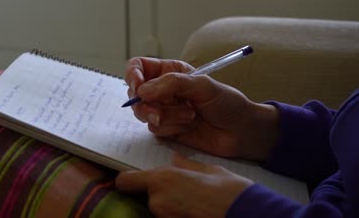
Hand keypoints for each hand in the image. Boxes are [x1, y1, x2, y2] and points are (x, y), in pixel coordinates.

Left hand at [115, 154, 252, 217]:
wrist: (247, 215)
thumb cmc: (230, 191)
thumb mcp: (209, 170)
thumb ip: (187, 166)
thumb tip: (175, 161)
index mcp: (162, 179)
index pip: (125, 181)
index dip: (128, 180)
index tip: (135, 181)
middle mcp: (157, 200)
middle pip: (147, 196)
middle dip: (160, 194)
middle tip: (182, 192)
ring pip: (160, 210)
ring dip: (171, 206)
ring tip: (194, 203)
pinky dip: (177, 214)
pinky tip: (195, 212)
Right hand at [125, 57, 279, 161]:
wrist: (241, 131)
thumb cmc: (227, 102)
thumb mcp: (203, 85)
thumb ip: (172, 84)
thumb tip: (142, 91)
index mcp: (170, 71)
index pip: (138, 67)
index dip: (132, 76)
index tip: (137, 87)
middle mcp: (163, 90)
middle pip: (135, 94)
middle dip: (146, 105)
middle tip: (159, 112)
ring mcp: (164, 110)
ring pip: (144, 113)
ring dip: (166, 117)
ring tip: (190, 116)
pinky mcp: (167, 128)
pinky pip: (154, 128)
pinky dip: (171, 128)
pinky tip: (190, 125)